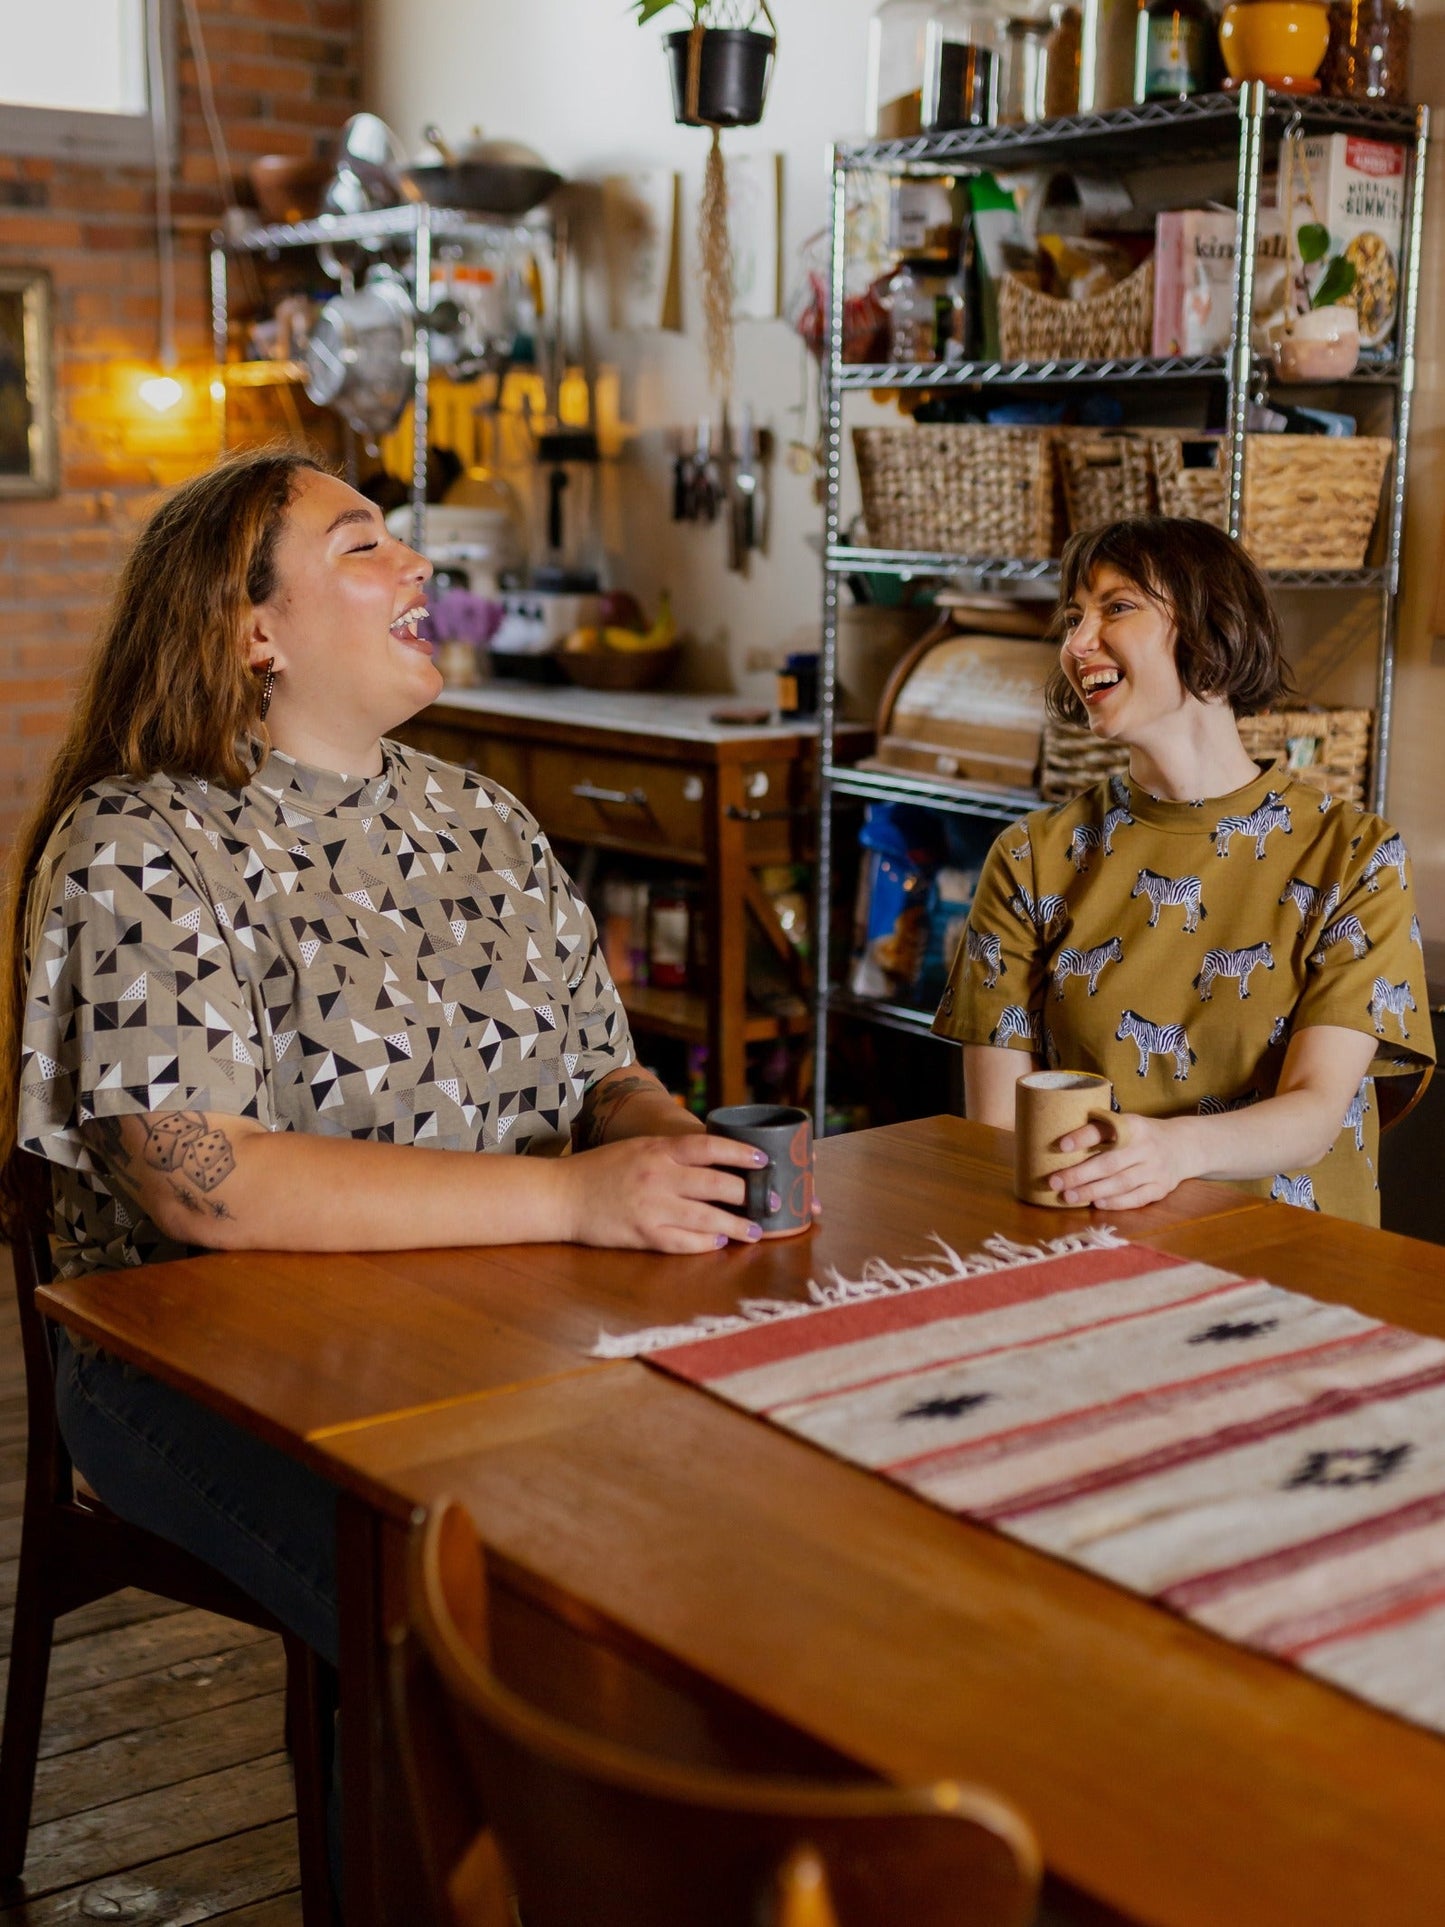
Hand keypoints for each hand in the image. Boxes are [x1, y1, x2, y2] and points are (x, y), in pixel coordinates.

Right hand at [560, 1133, 767, 1253]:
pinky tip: (719, 1243)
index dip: (741, 1152)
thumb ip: (672, 1152)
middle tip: (770, 1202)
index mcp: (659, 1150)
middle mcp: (659, 1176)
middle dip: (749, 1195)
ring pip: (707, 1218)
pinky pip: (684, 1242)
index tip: (764, 1160)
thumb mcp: (638, 1147)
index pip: (711, 1146)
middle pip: (718, 1184)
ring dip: (737, 1226)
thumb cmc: (600, 1169)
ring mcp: (652, 1207)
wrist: (561, 1194)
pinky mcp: (643, 1234)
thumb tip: (713, 1157)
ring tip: (756, 1231)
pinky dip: (706, 1243)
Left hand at [1049, 1111, 1194, 1210]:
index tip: (1061, 1145)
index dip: (1083, 1137)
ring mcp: (1155, 1169)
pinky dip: (1116, 1202)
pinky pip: (1136, 1198)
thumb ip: (1101, 1131)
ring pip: (1121, 1183)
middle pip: (1110, 1163)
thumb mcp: (1126, 1124)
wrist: (1183, 1146)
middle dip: (1080, 1174)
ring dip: (1092, 1191)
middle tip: (1055, 1181)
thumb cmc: (1141, 1136)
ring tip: (1069, 1196)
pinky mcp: (1161, 1188)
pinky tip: (1097, 1204)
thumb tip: (1059, 1145)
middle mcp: (1146, 1146)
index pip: (1105, 1129)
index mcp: (1134, 1125)